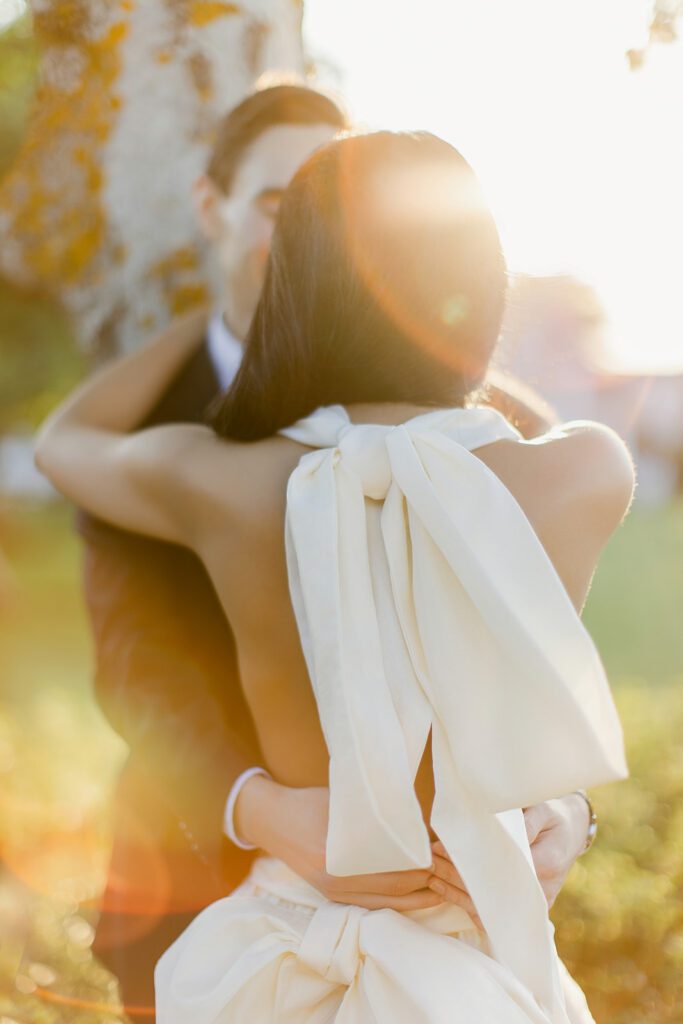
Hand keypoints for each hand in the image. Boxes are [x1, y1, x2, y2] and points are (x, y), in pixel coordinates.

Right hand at [235, 777, 441, 910]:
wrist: (272, 820)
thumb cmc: (310, 803)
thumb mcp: (344, 802)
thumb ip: (376, 815)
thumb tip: (419, 823)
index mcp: (339, 858)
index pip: (394, 870)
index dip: (422, 864)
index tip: (439, 850)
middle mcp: (337, 882)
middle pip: (394, 891)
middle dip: (425, 882)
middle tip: (445, 866)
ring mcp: (334, 893)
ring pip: (386, 904)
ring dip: (415, 896)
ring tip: (438, 883)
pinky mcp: (333, 897)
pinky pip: (373, 905)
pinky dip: (397, 900)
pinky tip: (414, 891)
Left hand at [428, 794, 589, 920]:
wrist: (571, 831)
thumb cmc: (555, 818)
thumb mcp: (545, 811)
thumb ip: (526, 821)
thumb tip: (501, 830)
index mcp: (546, 863)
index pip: (501, 868)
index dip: (469, 862)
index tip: (444, 847)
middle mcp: (538, 890)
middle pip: (490, 890)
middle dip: (456, 875)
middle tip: (430, 859)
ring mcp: (531, 901)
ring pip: (488, 904)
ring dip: (456, 889)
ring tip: (431, 872)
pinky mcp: (523, 905)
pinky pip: (491, 910)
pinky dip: (465, 901)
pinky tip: (442, 889)